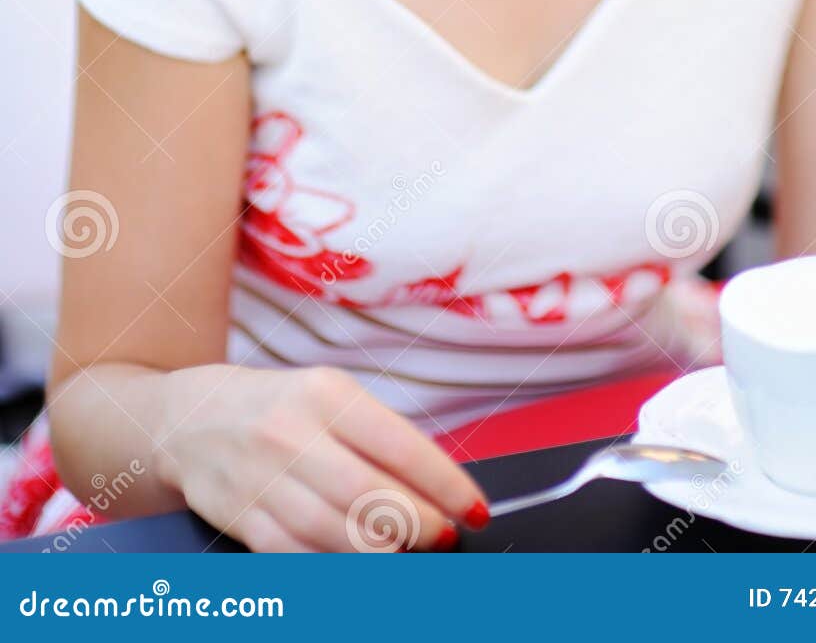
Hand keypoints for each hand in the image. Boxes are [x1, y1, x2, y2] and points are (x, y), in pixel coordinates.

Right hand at [155, 363, 489, 551]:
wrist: (191, 417)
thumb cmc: (281, 407)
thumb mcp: (330, 398)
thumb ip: (378, 439)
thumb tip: (439, 489)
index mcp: (325, 394)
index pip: (399, 445)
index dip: (445, 484)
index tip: (474, 508)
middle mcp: (291, 434)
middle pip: (368, 497)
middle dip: (419, 525)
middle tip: (445, 536)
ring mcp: (262, 479)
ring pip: (334, 534)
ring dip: (383, 553)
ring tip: (410, 552)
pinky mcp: (241, 519)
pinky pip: (298, 557)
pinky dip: (337, 569)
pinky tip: (365, 569)